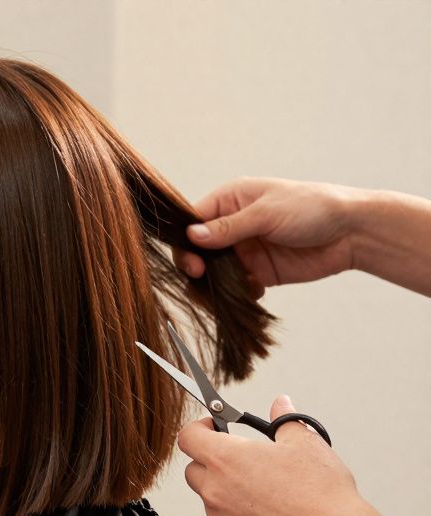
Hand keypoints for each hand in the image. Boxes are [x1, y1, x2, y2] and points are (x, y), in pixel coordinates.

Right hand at [175, 178, 361, 297]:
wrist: (352, 232)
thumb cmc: (312, 208)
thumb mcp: (267, 213)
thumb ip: (229, 227)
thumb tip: (191, 235)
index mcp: (230, 201)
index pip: (193, 221)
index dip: (186, 241)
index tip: (192, 260)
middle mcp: (232, 225)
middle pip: (198, 249)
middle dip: (196, 265)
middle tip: (201, 277)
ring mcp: (244, 249)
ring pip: (213, 270)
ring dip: (214, 282)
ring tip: (221, 292)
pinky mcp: (258, 271)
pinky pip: (235, 286)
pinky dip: (236, 293)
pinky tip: (252, 291)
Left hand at [177, 395, 361, 515]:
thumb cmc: (322, 491)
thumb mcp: (306, 443)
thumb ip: (284, 420)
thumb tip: (280, 403)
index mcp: (226, 458)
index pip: (188, 436)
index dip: (199, 429)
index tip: (215, 428)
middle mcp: (214, 490)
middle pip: (194, 470)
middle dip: (211, 462)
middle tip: (242, 462)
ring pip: (211, 500)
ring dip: (227, 493)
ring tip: (266, 493)